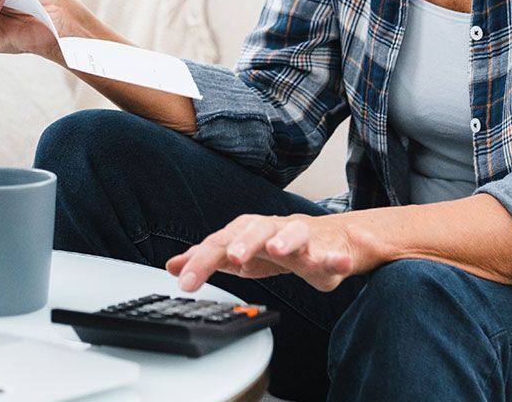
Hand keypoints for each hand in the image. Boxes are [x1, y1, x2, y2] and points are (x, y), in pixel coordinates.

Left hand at [166, 212, 383, 292]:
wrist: (329, 239)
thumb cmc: (280, 246)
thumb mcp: (241, 253)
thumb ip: (209, 258)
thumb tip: (173, 265)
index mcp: (249, 232)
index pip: (222, 242)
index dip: (202, 260)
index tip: (186, 282)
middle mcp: (274, 229)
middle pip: (256, 229)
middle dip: (244, 241)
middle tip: (233, 257)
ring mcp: (302, 238)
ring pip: (294, 233)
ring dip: (285, 239)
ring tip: (278, 249)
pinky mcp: (327, 252)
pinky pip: (332, 255)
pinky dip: (336, 258)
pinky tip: (338, 262)